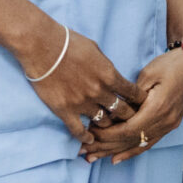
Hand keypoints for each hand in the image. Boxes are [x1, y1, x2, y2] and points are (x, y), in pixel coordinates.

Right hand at [14, 22, 142, 141]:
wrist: (41, 45)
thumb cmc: (69, 42)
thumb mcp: (96, 50)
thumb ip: (106, 66)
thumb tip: (112, 76)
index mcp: (109, 75)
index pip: (133, 93)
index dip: (139, 100)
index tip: (141, 104)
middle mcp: (99, 91)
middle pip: (122, 112)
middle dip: (128, 116)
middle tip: (129, 120)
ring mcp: (82, 103)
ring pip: (103, 122)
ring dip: (107, 124)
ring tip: (110, 128)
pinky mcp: (65, 110)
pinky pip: (78, 130)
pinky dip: (86, 137)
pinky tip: (90, 140)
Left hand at [81, 50, 182, 162]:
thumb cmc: (169, 65)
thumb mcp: (147, 74)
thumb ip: (131, 95)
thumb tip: (112, 112)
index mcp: (158, 108)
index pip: (128, 129)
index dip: (107, 135)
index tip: (88, 134)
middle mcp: (165, 121)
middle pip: (130, 140)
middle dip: (105, 147)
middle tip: (83, 151)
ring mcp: (169, 126)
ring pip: (138, 144)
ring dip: (114, 152)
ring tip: (93, 158)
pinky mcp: (169, 126)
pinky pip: (148, 143)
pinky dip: (131, 152)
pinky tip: (115, 159)